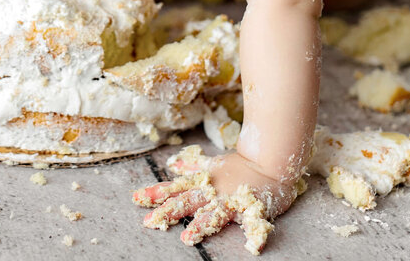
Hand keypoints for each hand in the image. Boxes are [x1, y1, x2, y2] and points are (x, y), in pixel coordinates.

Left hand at [132, 147, 300, 254]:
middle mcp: (215, 192)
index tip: (136, 198)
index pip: (176, 189)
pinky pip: (255, 224)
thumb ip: (192, 169)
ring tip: (187, 237)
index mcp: (205, 183)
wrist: (272, 161)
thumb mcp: (213, 165)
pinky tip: (254, 248)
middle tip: (150, 221)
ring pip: (215, 214)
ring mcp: (233, 201)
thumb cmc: (241, 166)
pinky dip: (256, 235)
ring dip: (201, 225)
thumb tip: (172, 165)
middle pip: (188, 201)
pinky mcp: (253, 210)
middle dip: (169, 211)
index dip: (156, 193)